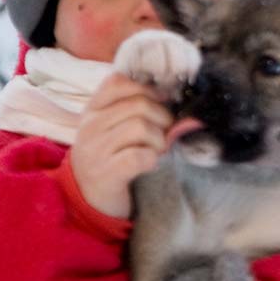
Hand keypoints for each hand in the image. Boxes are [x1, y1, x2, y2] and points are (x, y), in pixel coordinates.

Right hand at [68, 72, 171, 218]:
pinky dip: (151, 159)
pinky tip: (148, 164)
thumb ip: (145, 115)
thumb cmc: (109, 158)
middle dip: (162, 119)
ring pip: (141, 127)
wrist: (87, 199)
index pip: (117, 81)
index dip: (147, 89)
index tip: (160, 103)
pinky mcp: (105, 173)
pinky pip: (139, 156)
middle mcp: (89, 126)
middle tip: (162, 135)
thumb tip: (192, 118)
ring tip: (154, 151)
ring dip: (158, 141)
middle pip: (139, 104)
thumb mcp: (116, 131)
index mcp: (92, 110)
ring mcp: (95, 150)